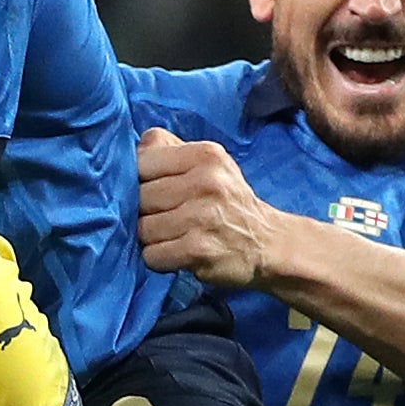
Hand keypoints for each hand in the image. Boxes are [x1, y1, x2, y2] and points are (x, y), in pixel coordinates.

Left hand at [136, 128, 282, 290]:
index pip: (143, 160)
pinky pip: (152, 256)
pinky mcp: (197, 250)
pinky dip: (159, 259)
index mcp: (206, 155)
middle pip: (140, 196)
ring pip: (143, 228)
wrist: (267, 242)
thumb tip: (137, 146)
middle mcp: (206, 182)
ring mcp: (201, 217)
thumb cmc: (228, 200)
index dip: (138, 178)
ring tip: (173, 236)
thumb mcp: (210, 163)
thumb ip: (172, 149)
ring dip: (151, 238)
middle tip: (164, 216)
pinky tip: (176, 254)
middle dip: (144, 211)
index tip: (151, 189)